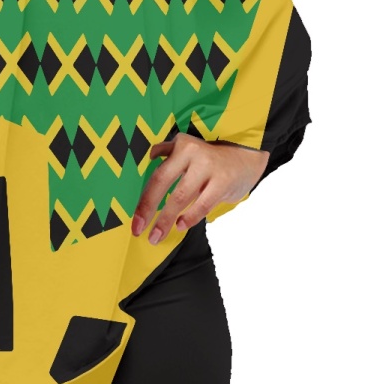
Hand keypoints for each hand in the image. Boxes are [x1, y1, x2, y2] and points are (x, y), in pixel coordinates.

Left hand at [132, 133, 270, 244]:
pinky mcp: (223, 182)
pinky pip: (203, 204)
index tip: (135, 221)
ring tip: (156, 236)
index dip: (144, 200)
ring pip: (181, 197)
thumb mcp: (190, 149)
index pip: (157, 176)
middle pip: (164, 184)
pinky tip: (180, 226)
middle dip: (149, 210)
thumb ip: (170, 151)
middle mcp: (193, 153)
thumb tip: (151, 155)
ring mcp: (209, 167)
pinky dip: (190, 217)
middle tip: (139, 231)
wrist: (248, 156)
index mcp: (181, 146)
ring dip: (166, 220)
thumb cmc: (213, 157)